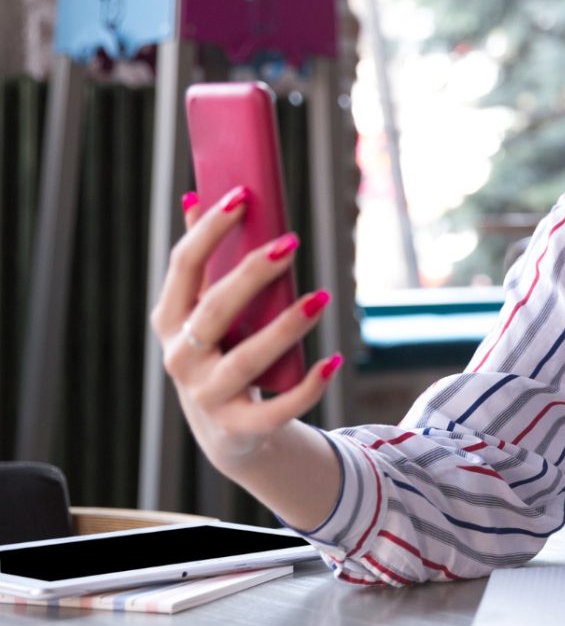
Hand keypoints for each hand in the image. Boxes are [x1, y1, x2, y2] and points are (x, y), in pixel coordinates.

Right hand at [149, 186, 341, 474]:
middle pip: (216, 309)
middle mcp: (181, 357)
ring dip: (285, 327)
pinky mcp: (240, 425)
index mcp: (171, 319)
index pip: (185, 267)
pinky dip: (307, 386)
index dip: (211, 230)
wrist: (228, 429)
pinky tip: (333, 361)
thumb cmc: (221, 351)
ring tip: (322, 296)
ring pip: (247, 359)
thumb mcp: (206, 309)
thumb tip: (195, 196)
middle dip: (251, 274)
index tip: (243, 195)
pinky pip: (276, 408)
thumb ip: (204, 260)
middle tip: (291, 242)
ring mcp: (208, 395)